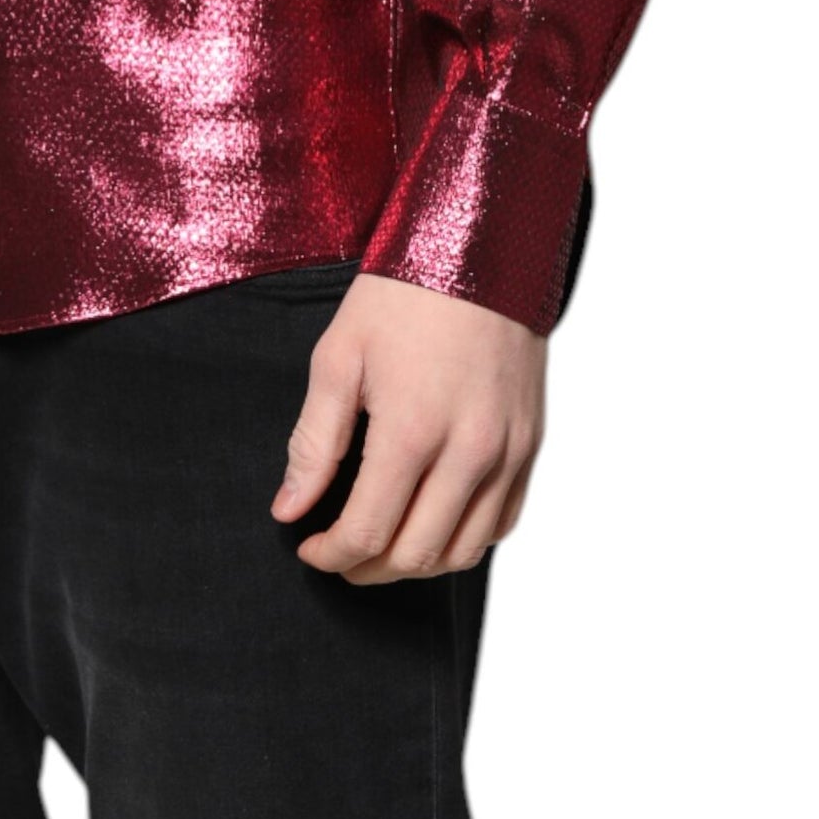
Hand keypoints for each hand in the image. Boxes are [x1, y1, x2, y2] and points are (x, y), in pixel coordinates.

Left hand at [271, 273, 545, 580]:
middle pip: (415, 555)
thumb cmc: (402, 296)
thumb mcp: (339, 356)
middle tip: (336, 552)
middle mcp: (468, 453)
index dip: (330, 555)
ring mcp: (506, 453)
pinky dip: (463, 540)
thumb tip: (289, 509)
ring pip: (463, 551)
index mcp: (412, 432)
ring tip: (379, 546)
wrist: (480, 250)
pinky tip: (430, 523)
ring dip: (414, 563)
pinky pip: (501, 523)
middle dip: (366, 567)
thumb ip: (313, 442)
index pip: (367, 531)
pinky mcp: (529, 444)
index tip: (307, 546)